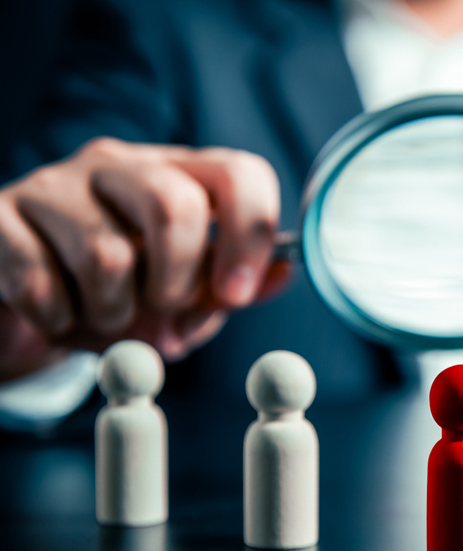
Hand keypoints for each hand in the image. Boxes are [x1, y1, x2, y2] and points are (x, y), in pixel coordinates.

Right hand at [0, 137, 287, 380]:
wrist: (28, 302)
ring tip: (106, 318)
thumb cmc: (121, 294)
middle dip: (178, 282)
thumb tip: (283, 272)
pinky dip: (59, 319)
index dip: (250, 234)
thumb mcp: (184, 294)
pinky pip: (39, 280)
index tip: (236, 293)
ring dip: (115, 314)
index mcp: (179, 175)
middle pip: (176, 205)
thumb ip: (230, 287)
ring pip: (107, 256)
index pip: (238, 173)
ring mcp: (55, 185)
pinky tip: (59, 317)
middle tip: (164, 314)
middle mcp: (120, 166)